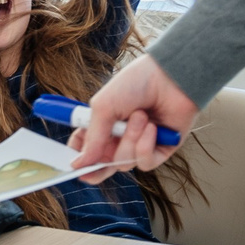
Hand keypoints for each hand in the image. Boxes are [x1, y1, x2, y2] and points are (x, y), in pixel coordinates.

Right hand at [67, 54, 198, 182]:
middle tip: (97, 163)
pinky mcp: (160, 151)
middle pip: (102, 168)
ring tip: (141, 115)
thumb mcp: (104, 106)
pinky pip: (145, 163)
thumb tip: (78, 165)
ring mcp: (140, 146)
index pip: (85, 150)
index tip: (72, 161)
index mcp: (103, 125)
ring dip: (130, 139)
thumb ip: (92, 138)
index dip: (78, 158)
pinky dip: (145, 146)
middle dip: (98, 168)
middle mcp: (120, 138)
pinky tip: (152, 127)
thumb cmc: (136, 83)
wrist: (171, 76)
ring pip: (123, 163)